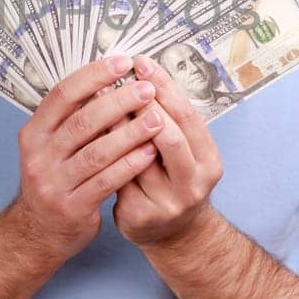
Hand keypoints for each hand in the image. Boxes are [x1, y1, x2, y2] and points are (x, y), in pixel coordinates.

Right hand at [12, 55, 163, 260]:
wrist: (36, 233)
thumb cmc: (54, 180)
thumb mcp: (50, 146)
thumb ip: (72, 118)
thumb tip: (108, 80)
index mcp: (34, 133)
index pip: (62, 95)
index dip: (93, 76)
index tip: (122, 63)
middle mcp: (39, 156)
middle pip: (82, 121)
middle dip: (118, 102)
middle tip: (147, 89)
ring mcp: (54, 183)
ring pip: (97, 152)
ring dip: (130, 133)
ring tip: (157, 118)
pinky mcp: (72, 208)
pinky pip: (106, 181)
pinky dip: (130, 165)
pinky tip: (150, 152)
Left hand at [110, 53, 224, 247]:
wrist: (174, 236)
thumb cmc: (174, 182)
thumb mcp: (185, 154)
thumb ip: (169, 122)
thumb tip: (140, 76)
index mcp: (209, 162)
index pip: (188, 117)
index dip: (165, 87)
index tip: (142, 63)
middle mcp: (193, 184)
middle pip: (169, 137)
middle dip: (142, 103)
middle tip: (119, 77)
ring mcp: (167, 203)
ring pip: (138, 156)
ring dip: (118, 123)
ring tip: (100, 97)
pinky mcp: (139, 216)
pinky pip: (118, 176)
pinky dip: (105, 151)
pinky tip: (90, 131)